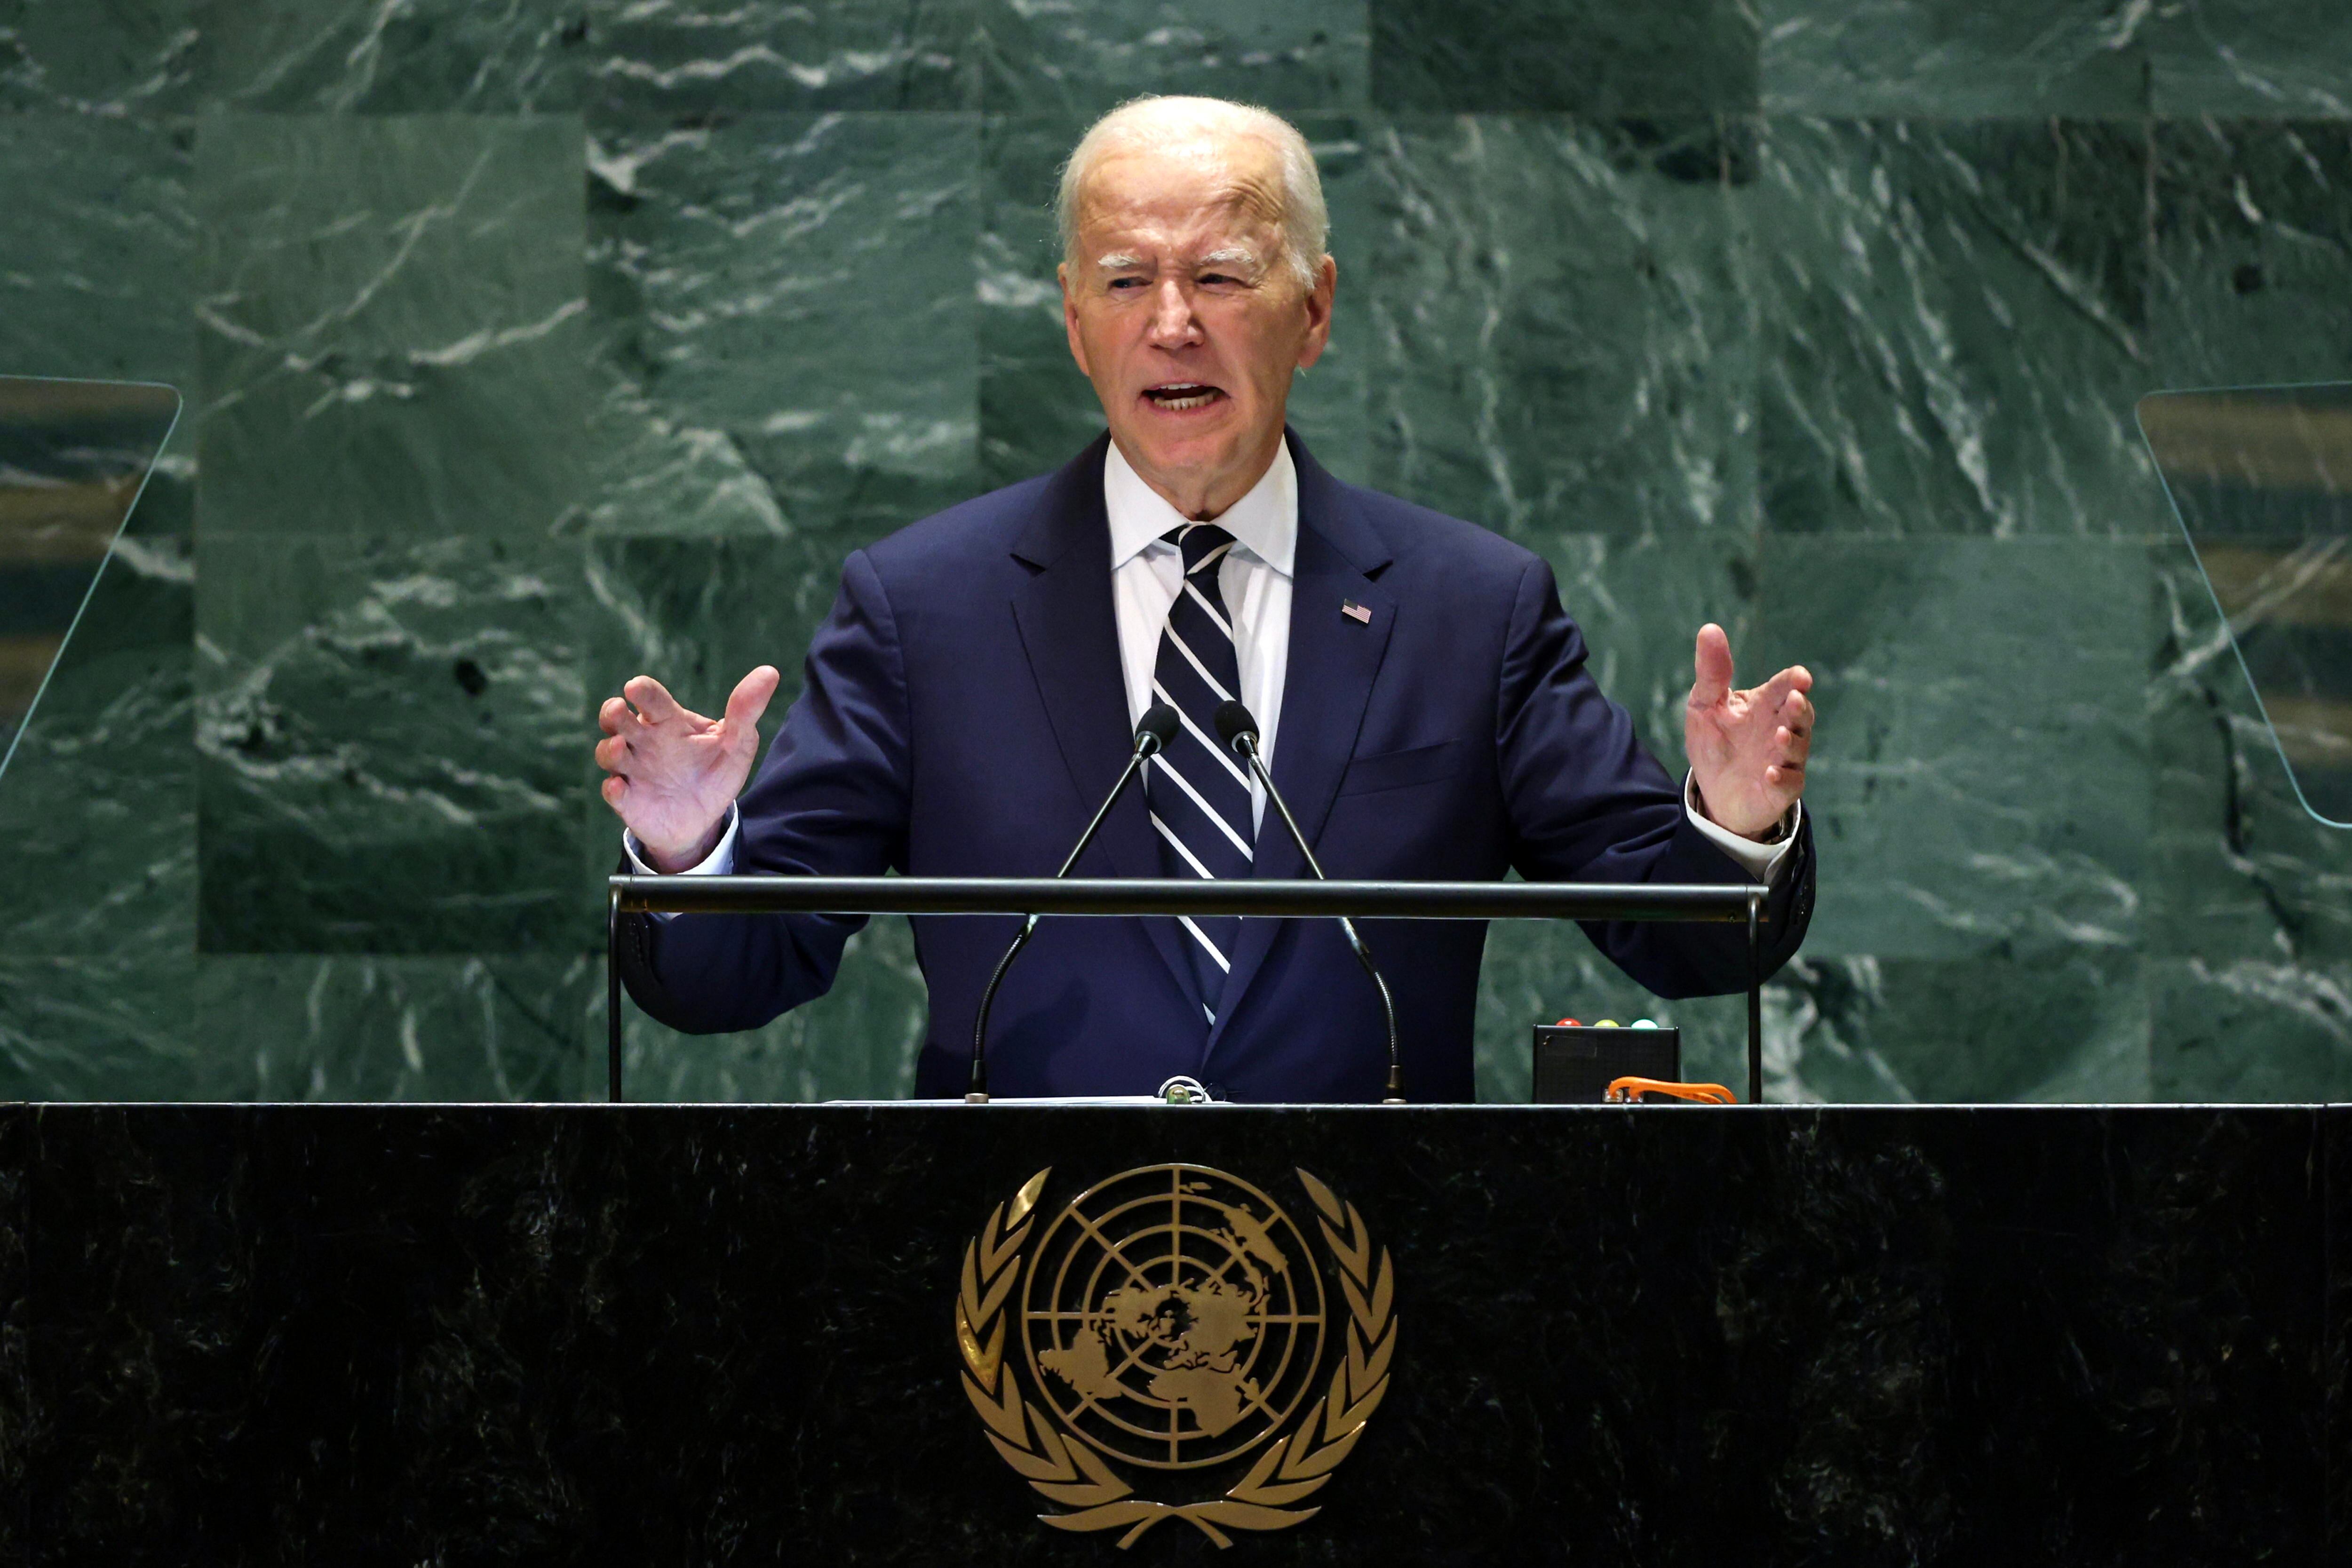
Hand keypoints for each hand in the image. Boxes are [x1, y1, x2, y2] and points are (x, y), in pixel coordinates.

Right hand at [596, 666, 780, 871]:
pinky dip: (613, 789)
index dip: (642, 691)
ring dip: (611, 749)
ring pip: (608, 753)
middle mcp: (644, 742)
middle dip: (612, 713)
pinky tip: (618, 787)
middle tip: (617, 709)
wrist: (705, 817)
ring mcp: (633, 770)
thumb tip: (769, 673)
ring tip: (623, 746)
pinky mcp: (628, 799)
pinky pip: (613, 792)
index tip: (636, 687)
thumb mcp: (737, 742)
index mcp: (668, 722)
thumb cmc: (716, 771)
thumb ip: (746, 710)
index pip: (652, 699)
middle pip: (617, 720)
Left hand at [1683, 624, 1811, 840]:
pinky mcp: (1781, 789)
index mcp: (1765, 705)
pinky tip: (1770, 773)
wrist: (1714, 791)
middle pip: (1800, 714)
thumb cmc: (1714, 743)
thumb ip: (1711, 672)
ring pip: (1798, 747)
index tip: (1799, 677)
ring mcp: (1784, 759)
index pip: (1784, 688)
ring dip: (1791, 741)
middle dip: (1799, 707)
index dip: (1794, 681)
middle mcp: (1780, 729)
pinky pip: (1789, 783)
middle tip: (1794, 698)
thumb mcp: (1704, 704)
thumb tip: (1709, 628)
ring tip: (1779, 735)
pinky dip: (1782, 778)